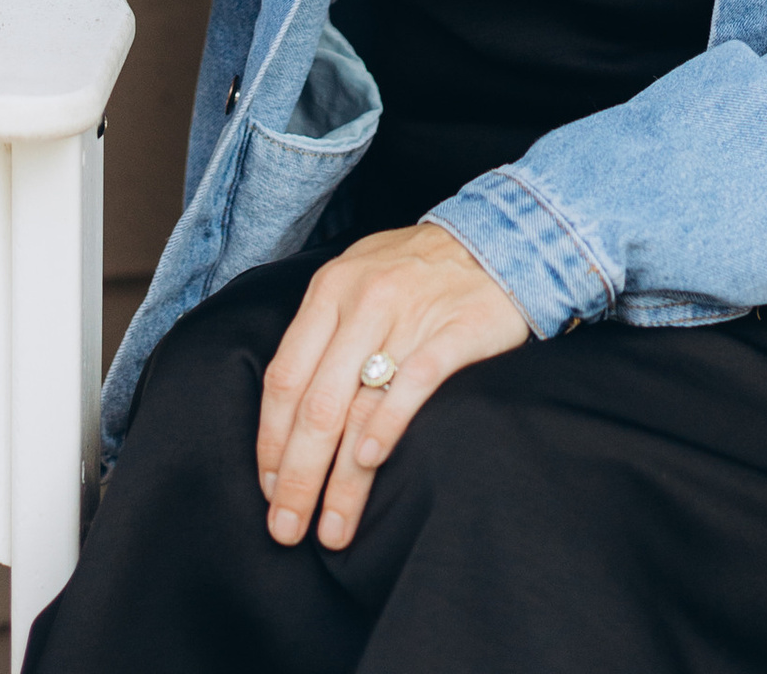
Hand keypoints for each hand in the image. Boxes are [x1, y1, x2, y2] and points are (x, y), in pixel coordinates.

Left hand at [256, 221, 529, 552]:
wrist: (497, 237)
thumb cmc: (418, 271)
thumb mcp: (358, 281)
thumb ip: (325, 333)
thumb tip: (288, 412)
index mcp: (329, 292)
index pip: (284, 378)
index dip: (270, 441)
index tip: (269, 492)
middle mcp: (362, 302)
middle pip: (315, 404)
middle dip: (298, 476)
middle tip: (288, 529)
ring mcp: (408, 315)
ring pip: (358, 406)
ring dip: (342, 479)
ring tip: (333, 528)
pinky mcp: (455, 330)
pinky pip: (414, 382)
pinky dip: (389, 424)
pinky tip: (372, 461)